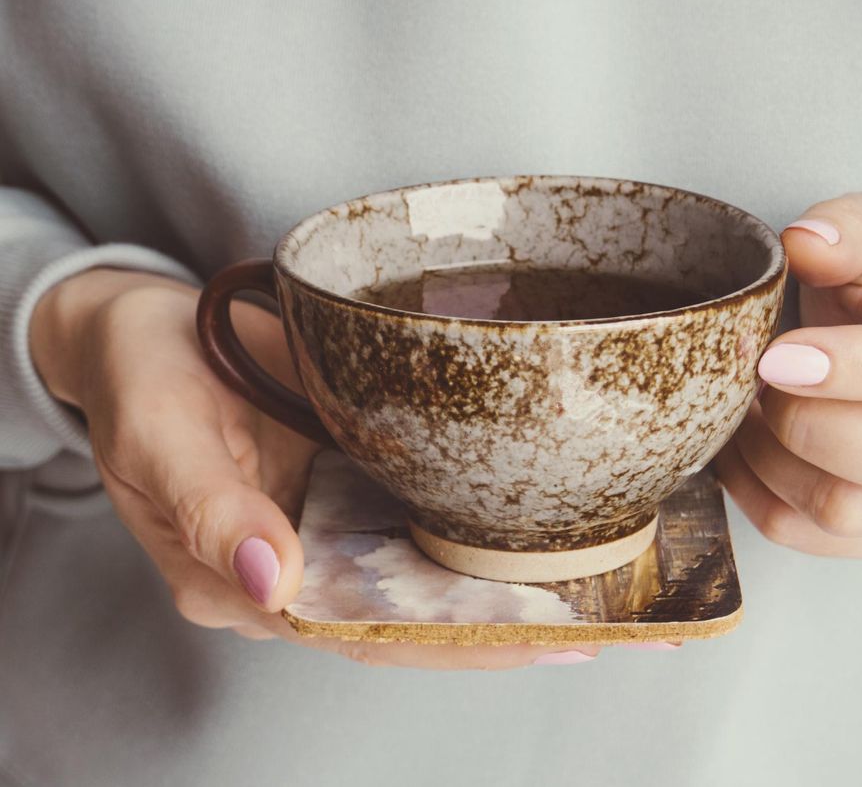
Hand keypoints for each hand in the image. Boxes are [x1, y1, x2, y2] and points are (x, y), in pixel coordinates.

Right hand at [30, 269, 616, 667]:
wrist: (144, 324)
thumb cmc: (139, 375)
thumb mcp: (158, 436)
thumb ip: (211, 512)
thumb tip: (274, 582)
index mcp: (247, 581)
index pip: (362, 633)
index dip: (454, 644)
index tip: (545, 641)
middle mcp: (303, 562)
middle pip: (415, 615)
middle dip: (512, 625)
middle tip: (615, 623)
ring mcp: (333, 518)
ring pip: (430, 569)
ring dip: (513, 579)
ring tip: (608, 584)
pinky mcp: (355, 472)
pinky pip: (425, 508)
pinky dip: (485, 521)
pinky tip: (547, 519)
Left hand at [715, 192, 861, 557]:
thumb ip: (853, 228)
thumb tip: (804, 243)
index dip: (861, 367)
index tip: (778, 355)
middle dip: (812, 422)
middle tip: (766, 378)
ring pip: (845, 512)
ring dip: (768, 455)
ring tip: (753, 403)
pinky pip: (800, 534)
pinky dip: (749, 486)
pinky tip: (747, 439)